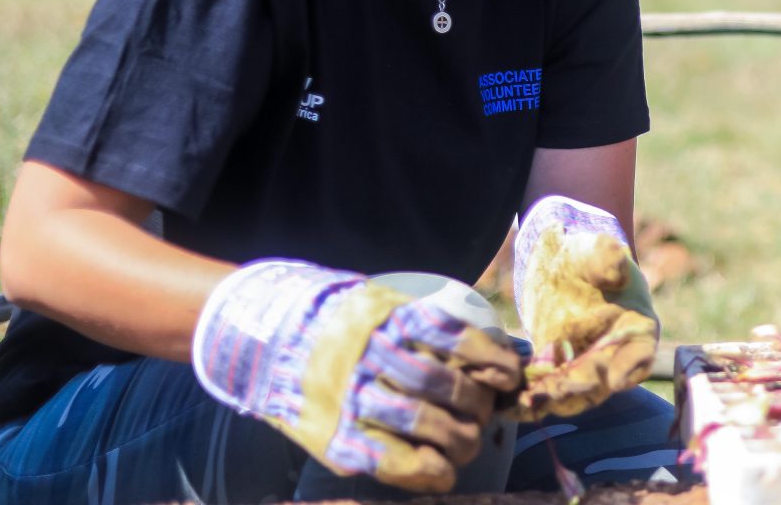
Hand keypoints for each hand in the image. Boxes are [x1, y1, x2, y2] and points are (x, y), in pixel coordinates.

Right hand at [192, 260, 522, 492]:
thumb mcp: (386, 307)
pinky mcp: (341, 439)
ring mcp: (357, 399)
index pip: (465, 345)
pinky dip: (431, 473)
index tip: (509, 378)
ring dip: (461, 441)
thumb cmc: (343, 327)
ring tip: (464, 445)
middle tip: (482, 415)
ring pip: (431, 427)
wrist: (271, 341)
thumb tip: (499, 359)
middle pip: (451, 388)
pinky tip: (444, 474)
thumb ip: (432, 329)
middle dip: (479, 407)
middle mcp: (377, 357)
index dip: (498, 366)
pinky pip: (398, 463)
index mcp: (395, 320)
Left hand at [510, 196, 659, 419]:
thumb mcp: (599, 250)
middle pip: (601, 380)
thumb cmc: (590, 254)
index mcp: (635, 329)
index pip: (641, 353)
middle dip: (577, 390)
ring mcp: (583, 364)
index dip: (632, 368)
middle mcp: (613, 354)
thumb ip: (608, 258)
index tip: (617, 380)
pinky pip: (543, 387)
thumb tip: (616, 270)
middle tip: (552, 394)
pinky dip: (526, 397)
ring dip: (549, 400)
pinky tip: (505, 403)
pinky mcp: (554, 366)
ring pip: (571, 392)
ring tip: (524, 404)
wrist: (563, 260)